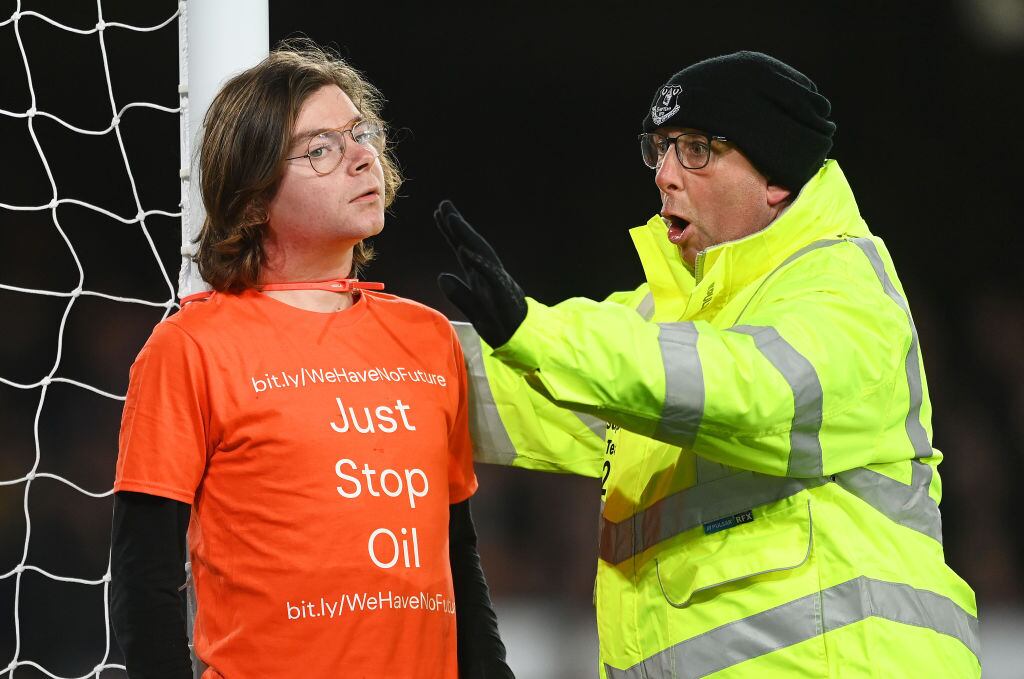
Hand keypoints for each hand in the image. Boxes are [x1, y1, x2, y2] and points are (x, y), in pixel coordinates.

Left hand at [435, 200, 526, 347]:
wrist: (522, 341)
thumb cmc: (500, 325)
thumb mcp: (473, 310)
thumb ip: (459, 294)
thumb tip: (441, 276)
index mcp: (481, 277)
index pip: (464, 250)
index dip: (451, 233)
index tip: (438, 215)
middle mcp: (489, 274)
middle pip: (471, 245)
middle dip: (457, 225)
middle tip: (443, 204)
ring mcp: (497, 282)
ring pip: (481, 253)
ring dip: (467, 236)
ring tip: (452, 219)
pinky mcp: (504, 293)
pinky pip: (490, 275)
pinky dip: (478, 262)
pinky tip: (465, 250)